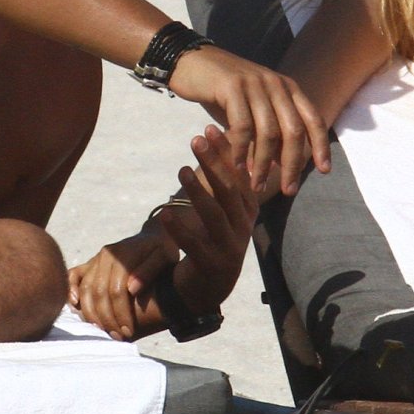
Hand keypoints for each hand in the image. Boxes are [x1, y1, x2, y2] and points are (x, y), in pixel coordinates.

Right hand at [68, 230, 174, 341]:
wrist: (155, 235)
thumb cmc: (163, 250)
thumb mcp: (165, 256)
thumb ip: (149, 270)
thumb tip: (132, 290)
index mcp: (123, 254)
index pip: (116, 290)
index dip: (120, 313)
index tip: (128, 332)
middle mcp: (105, 255)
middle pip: (98, 292)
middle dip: (106, 318)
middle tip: (117, 337)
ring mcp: (96, 258)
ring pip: (85, 288)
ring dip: (91, 313)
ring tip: (103, 331)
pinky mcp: (91, 262)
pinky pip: (74, 275)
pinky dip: (70, 289)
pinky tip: (74, 305)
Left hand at [152, 125, 260, 313]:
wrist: (212, 286)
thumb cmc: (215, 238)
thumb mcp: (226, 209)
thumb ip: (225, 179)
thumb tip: (217, 134)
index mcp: (248, 209)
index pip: (239, 174)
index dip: (225, 151)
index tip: (209, 127)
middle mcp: (243, 226)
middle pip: (228, 190)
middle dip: (213, 163)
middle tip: (195, 139)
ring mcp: (229, 247)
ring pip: (214, 215)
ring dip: (197, 191)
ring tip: (181, 170)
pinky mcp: (211, 265)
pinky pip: (194, 244)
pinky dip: (179, 228)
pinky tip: (165, 212)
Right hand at [166, 47, 329, 194]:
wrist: (192, 62)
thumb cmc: (224, 92)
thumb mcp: (255, 109)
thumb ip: (272, 131)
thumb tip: (286, 165)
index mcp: (288, 88)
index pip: (313, 119)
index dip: (321, 146)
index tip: (324, 171)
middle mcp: (276, 84)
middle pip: (293, 130)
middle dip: (293, 164)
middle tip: (289, 189)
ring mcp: (255, 84)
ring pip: (268, 132)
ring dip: (264, 164)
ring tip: (257, 184)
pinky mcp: (231, 87)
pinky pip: (242, 126)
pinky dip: (242, 150)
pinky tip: (238, 166)